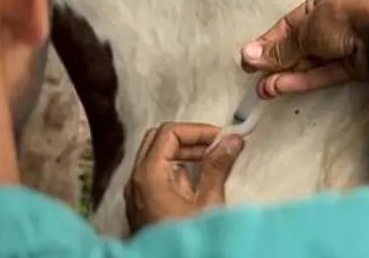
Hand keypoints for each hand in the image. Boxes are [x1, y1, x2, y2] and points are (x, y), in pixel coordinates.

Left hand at [125, 122, 244, 231]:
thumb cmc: (187, 238)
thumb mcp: (207, 203)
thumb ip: (217, 167)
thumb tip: (232, 140)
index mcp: (148, 175)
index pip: (169, 133)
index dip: (197, 131)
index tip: (221, 138)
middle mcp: (136, 180)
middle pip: (158, 140)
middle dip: (188, 138)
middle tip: (215, 147)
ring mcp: (136, 193)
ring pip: (155, 156)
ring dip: (183, 153)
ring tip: (211, 162)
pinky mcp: (142, 205)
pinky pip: (155, 175)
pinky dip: (175, 169)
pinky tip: (197, 182)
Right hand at [240, 0, 368, 98]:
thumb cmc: (343, 17)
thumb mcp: (305, 30)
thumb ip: (280, 48)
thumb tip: (249, 55)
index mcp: (323, 3)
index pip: (289, 25)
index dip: (268, 42)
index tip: (249, 59)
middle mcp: (333, 23)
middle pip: (298, 45)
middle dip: (275, 62)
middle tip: (252, 77)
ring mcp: (345, 46)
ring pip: (309, 63)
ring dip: (285, 75)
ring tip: (261, 90)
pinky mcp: (354, 68)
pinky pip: (323, 74)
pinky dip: (302, 80)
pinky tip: (280, 87)